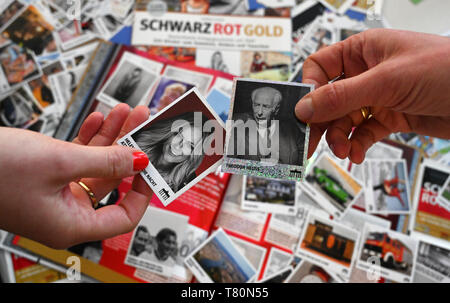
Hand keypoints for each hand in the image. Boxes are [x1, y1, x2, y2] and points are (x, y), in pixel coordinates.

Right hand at [0, 104, 152, 248]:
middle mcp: (67, 211)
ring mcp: (57, 193)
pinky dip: (90, 138)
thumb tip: (139, 161)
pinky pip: (78, 158)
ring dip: (111, 137)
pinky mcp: (47, 175)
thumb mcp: (60, 162)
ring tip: (125, 113)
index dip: (142, 191)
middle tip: (143, 126)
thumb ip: (105, 161)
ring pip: (96, 165)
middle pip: (112, 182)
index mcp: (72, 224)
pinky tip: (100, 119)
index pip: (123, 217)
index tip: (151, 166)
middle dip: (129, 149)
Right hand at [295, 29, 449, 163]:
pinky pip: (363, 133)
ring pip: (344, 120)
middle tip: (309, 143)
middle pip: (329, 99)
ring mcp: (378, 97)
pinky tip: (357, 153)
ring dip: (339, 137)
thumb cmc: (447, 69)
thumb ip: (342, 96)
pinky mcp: (389, 117)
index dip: (310, 90)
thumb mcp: (387, 81)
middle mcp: (366, 73)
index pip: (320, 68)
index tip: (303, 113)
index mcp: (362, 51)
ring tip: (343, 150)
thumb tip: (304, 106)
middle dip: (321, 122)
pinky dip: (357, 144)